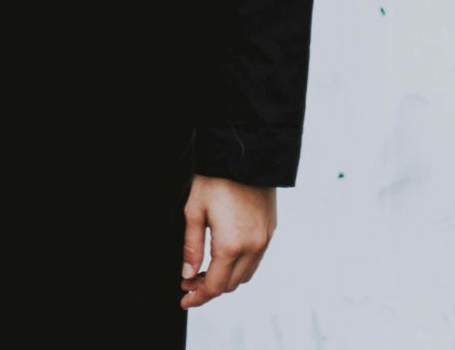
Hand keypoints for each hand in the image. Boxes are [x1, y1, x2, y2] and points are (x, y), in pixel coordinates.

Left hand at [179, 174, 276, 307]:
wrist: (247, 155)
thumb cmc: (218, 179)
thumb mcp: (194, 211)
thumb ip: (191, 246)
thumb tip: (188, 274)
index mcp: (231, 246)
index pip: (215, 286)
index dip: (198, 297)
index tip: (185, 299)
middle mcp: (252, 247)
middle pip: (230, 285)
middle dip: (209, 288)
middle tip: (189, 282)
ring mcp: (265, 240)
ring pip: (245, 275)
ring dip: (226, 279)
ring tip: (205, 270)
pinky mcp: (270, 231)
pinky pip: (256, 260)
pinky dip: (240, 266)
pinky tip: (225, 257)